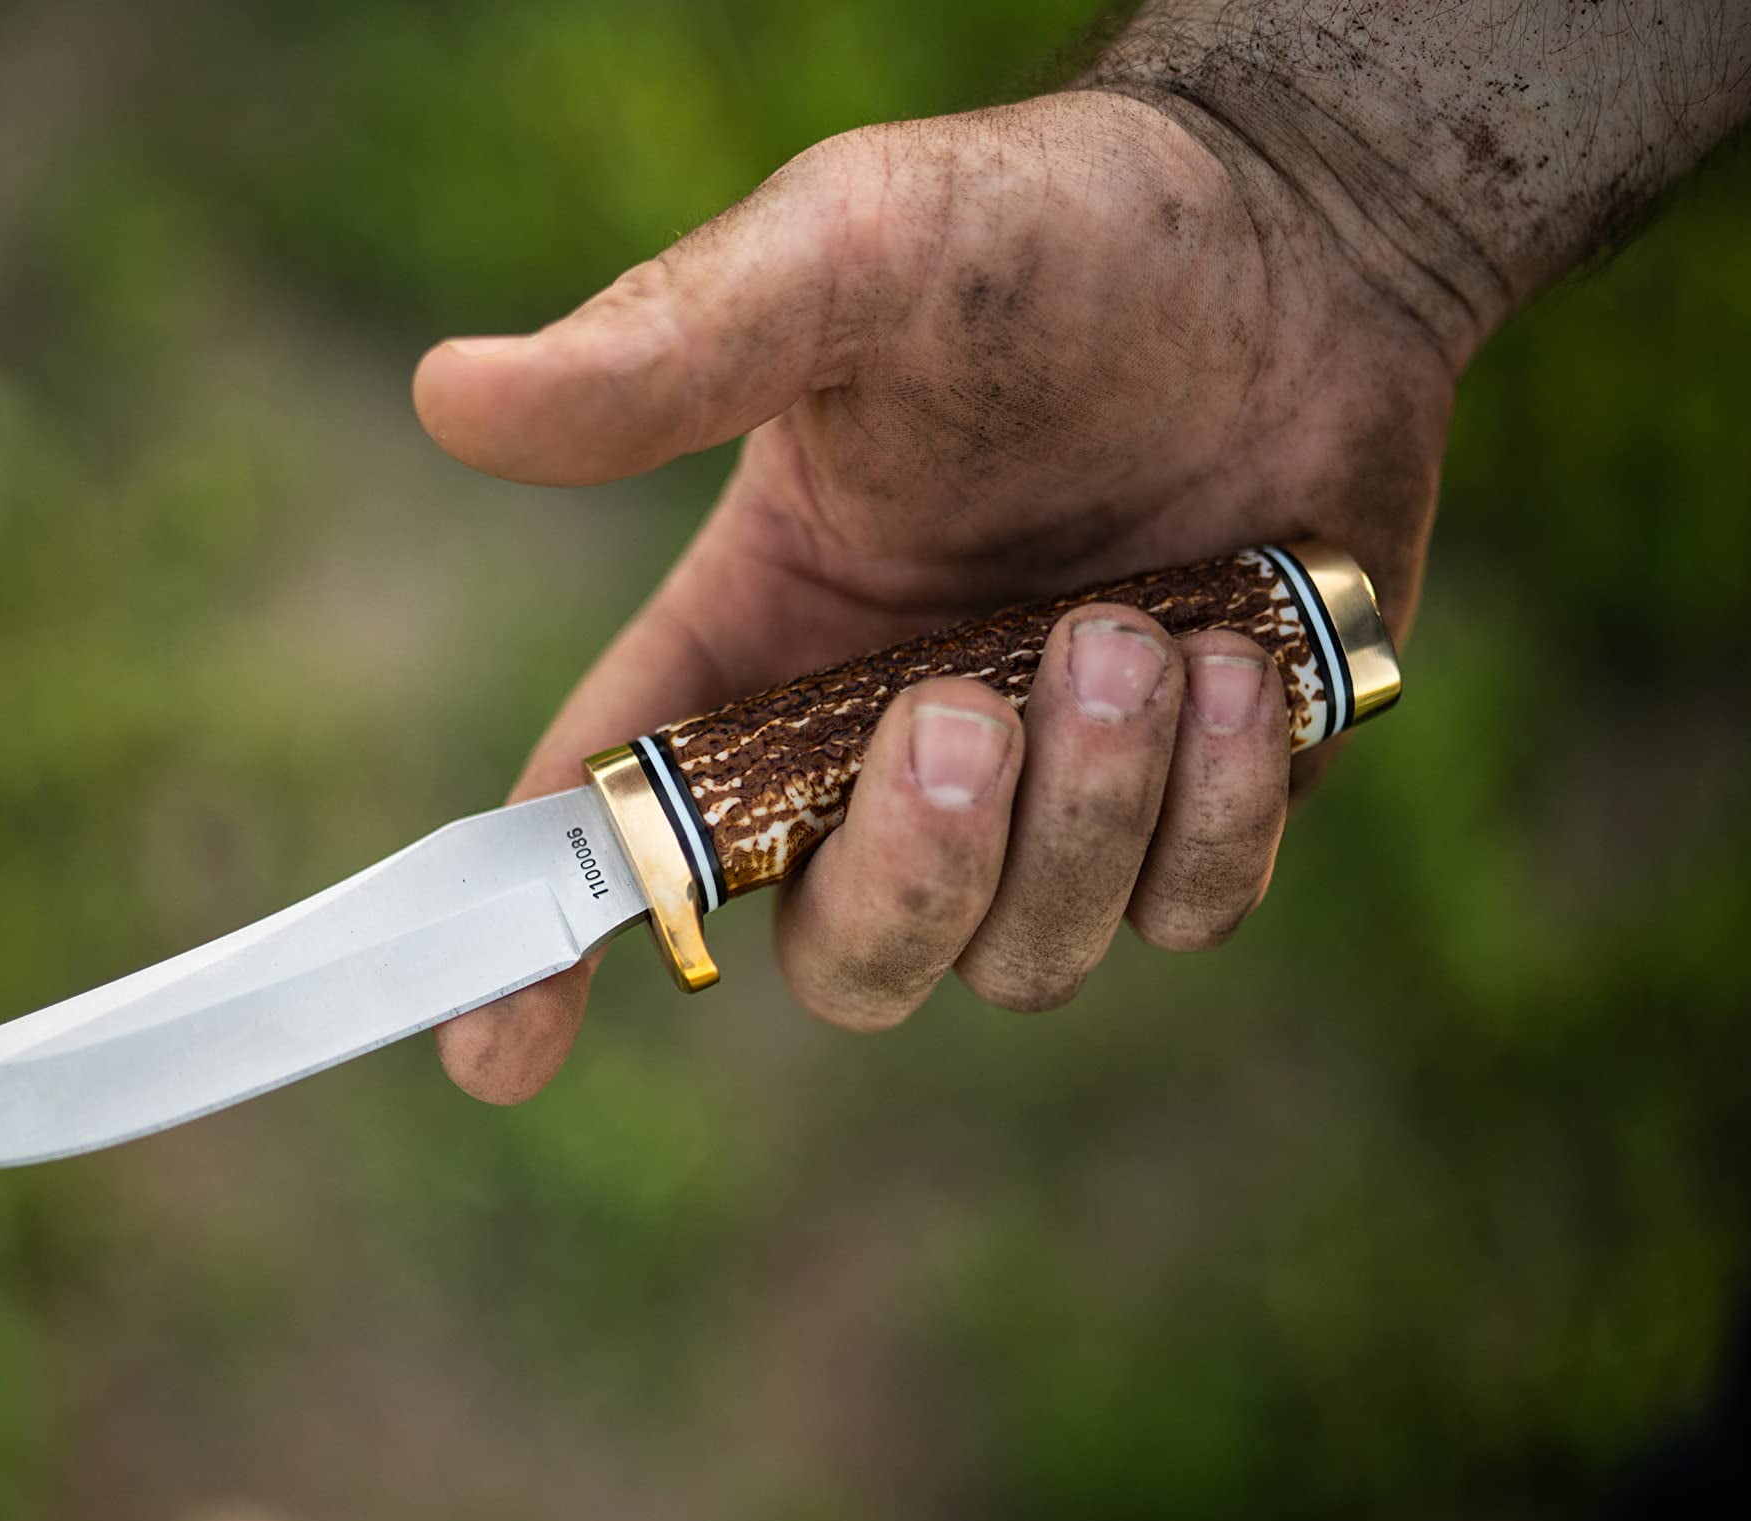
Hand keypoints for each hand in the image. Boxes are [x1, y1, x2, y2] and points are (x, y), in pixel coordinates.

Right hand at [414, 91, 1456, 1102]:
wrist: (1302, 244)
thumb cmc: (1048, 234)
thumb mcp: (847, 257)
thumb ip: (668, 349)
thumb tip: (448, 397)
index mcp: (758, 639)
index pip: (617, 826)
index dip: (543, 953)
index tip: (496, 1057)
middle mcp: (881, 746)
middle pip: (837, 952)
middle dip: (905, 868)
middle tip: (963, 709)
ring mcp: (1045, 792)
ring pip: (1020, 954)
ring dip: (1084, 811)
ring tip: (1142, 633)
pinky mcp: (1197, 803)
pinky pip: (1184, 913)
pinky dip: (1209, 820)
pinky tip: (1237, 669)